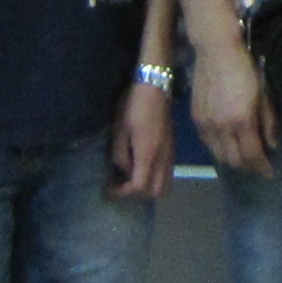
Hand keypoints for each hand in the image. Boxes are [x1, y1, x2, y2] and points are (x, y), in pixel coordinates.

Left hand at [109, 71, 175, 200]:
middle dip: (137, 195)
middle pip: (155, 192)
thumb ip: (120, 155)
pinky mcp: (172, 148)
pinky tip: (143, 167)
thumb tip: (123, 169)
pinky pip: (167, 174)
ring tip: (133, 178)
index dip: (122, 192)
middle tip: (122, 186)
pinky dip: (156, 179)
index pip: (138, 186)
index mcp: (148, 155)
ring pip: (164, 185)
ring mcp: (170, 154)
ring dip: (148, 188)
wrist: (155, 87)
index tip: (109, 188)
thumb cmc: (134, 106)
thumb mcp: (119, 129)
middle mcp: (162, 159)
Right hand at [191, 37, 279, 174]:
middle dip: (248, 167)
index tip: (270, 172)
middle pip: (234, 161)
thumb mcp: (264, 94)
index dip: (262, 167)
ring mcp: (206, 124)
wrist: (216, 52)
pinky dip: (219, 150)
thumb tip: (272, 146)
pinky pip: (208, 144)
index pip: (252, 155)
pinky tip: (228, 145)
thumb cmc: (246, 69)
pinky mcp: (196, 119)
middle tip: (258, 166)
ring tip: (244, 158)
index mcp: (241, 120)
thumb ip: (268, 122)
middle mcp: (221, 127)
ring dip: (233, 160)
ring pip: (219, 156)